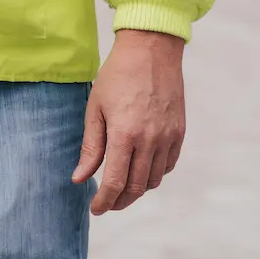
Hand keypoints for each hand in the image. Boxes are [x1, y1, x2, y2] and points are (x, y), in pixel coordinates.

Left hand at [72, 30, 185, 214]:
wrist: (151, 49)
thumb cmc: (117, 76)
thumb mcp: (95, 108)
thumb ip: (91, 147)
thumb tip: (80, 178)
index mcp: (125, 133)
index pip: (116, 182)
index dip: (104, 201)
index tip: (95, 209)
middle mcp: (150, 139)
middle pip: (136, 187)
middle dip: (120, 201)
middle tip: (107, 203)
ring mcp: (168, 137)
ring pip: (153, 179)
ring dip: (137, 189)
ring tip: (122, 186)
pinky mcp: (179, 132)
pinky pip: (168, 165)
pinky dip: (154, 173)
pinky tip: (141, 168)